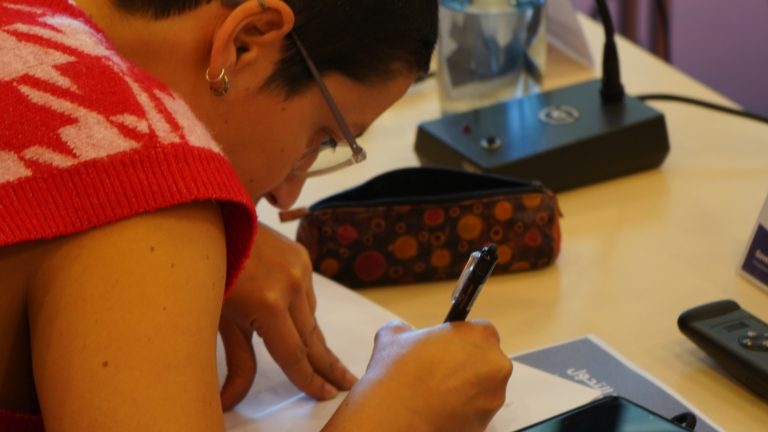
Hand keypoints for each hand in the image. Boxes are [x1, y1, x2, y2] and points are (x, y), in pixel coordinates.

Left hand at [219, 223, 356, 410]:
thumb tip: (232, 401)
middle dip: (330, 365)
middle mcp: (291, 285)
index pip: (294, 354)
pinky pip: (308, 292)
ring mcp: (299, 267)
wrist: (209, 220)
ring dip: (311, 337)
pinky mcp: (301, 255)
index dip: (309, 380)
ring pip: (310, 315)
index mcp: (267, 306)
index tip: (327, 395)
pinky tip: (293, 317)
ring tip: (317, 358)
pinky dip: (302, 309)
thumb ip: (237, 362)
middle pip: (314, 338)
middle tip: (347, 383)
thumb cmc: (206, 273)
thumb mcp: (220, 321)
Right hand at [324, 321, 511, 431]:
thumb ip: (408, 329)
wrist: (396, 416)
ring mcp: (494, 395)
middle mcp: (495, 364)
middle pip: (486, 359)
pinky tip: (440, 406)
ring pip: (483, 386)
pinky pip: (477, 409)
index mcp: (480, 336)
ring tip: (437, 390)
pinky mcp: (486, 421)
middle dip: (467, 363)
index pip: (480, 331)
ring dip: (466, 386)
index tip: (447, 347)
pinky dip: (463, 408)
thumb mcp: (394, 335)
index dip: (461, 339)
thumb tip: (405, 332)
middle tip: (440, 369)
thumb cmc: (399, 374)